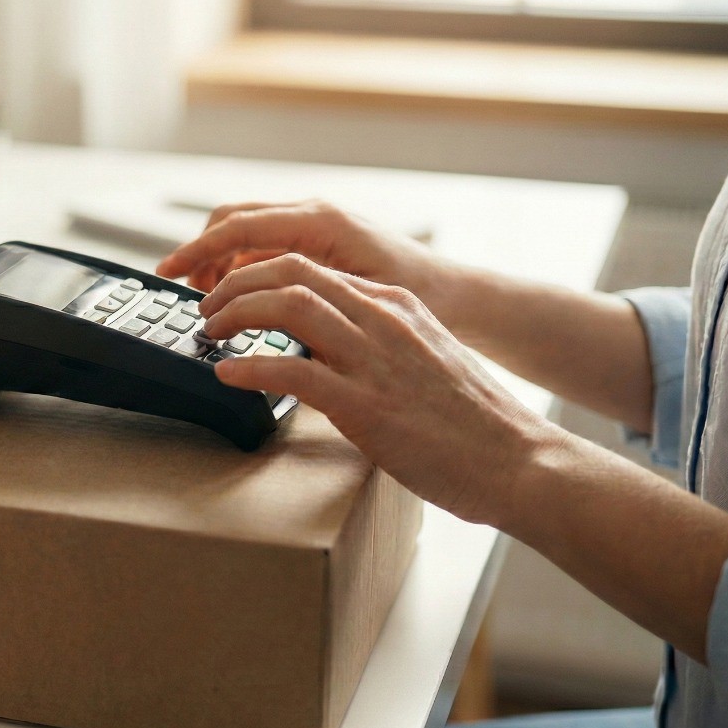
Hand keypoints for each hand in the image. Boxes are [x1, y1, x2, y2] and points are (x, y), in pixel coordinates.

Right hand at [157, 200, 456, 319]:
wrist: (461, 297)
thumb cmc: (423, 299)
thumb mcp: (359, 300)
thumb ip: (304, 297)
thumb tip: (251, 302)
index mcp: (320, 222)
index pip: (237, 227)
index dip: (196, 251)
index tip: (167, 273)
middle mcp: (315, 214)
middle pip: (232, 220)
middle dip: (201, 254)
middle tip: (185, 294)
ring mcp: (315, 224)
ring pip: (245, 231)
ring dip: (220, 262)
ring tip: (212, 301)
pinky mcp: (318, 240)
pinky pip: (264, 244)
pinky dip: (242, 265)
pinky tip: (243, 298)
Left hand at [198, 253, 564, 521]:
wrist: (518, 460)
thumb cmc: (473, 423)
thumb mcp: (422, 360)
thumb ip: (378, 346)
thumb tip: (324, 354)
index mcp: (395, 305)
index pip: (311, 267)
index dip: (260, 274)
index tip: (234, 293)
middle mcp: (383, 319)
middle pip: (291, 272)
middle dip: (238, 282)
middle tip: (209, 308)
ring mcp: (375, 359)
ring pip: (288, 306)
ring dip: (236, 314)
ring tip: (210, 332)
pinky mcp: (367, 405)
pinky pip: (294, 372)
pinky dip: (251, 368)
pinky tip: (227, 374)